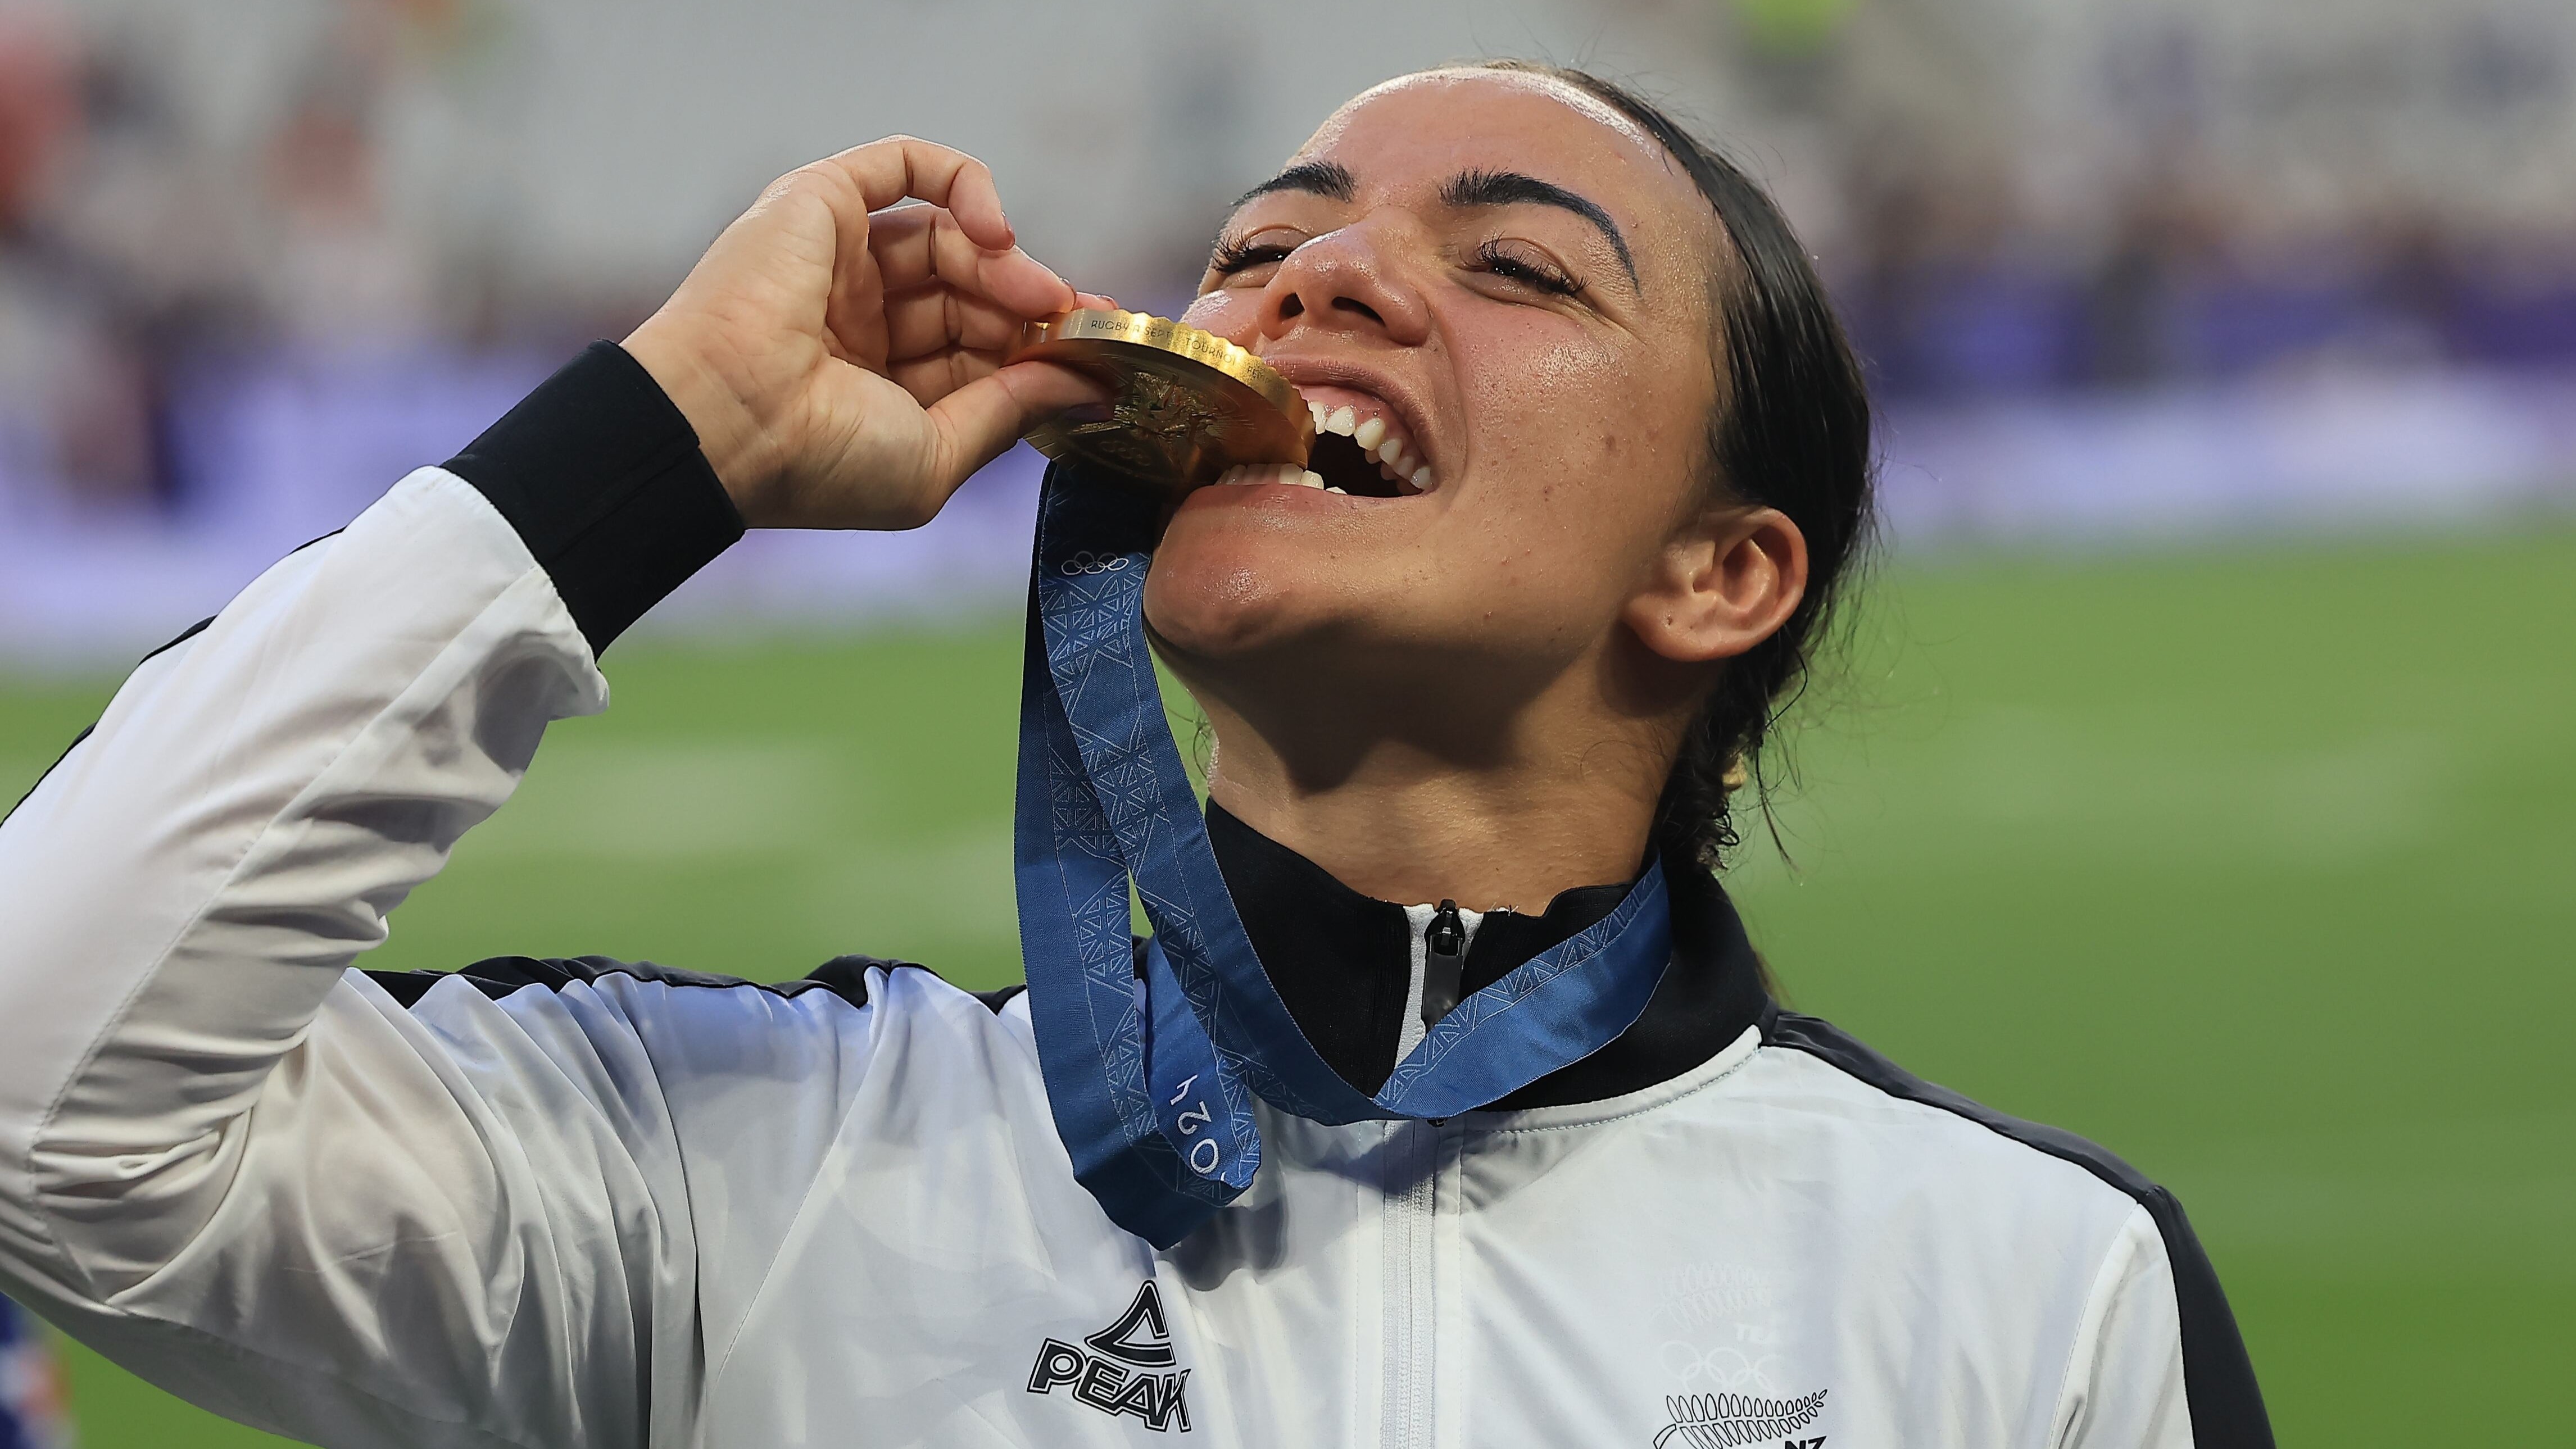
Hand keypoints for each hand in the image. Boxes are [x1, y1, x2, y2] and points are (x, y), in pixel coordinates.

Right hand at [623, 136, 1110, 528]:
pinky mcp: (821, 202)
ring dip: (1006, 260)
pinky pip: (904, 165)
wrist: (731, 422)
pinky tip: (996, 231)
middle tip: (1076, 319)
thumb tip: (1087, 384)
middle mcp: (857, 321)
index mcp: (876, 387)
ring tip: (1038, 293)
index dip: (1034, 348)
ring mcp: (839, 260)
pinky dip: (963, 183)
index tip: (1090, 351)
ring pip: (947, 238)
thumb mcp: (940, 455)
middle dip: (1028, 305)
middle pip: (970, 294)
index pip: (975, 353)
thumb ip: (1012, 410)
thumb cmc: (821, 461)